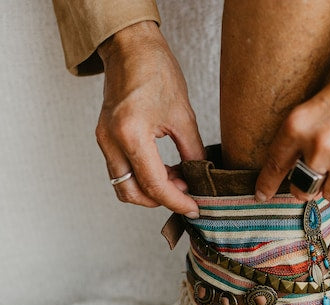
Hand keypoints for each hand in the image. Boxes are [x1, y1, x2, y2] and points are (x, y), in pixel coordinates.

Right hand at [95, 21, 203, 217]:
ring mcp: (103, 139)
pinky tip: (166, 169)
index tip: (195, 207)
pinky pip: (121, 170)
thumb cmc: (157, 73)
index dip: (177, 201)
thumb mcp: (184, 116)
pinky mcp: (105, 136)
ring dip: (150, 190)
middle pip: (131, 192)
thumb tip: (201, 179)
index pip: (154, 184)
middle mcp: (111, 140)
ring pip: (123, 185)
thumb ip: (193, 152)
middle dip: (160, 200)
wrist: (131, 47)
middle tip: (187, 193)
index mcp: (131, 134)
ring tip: (179, 179)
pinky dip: (142, 177)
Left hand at [255, 59, 329, 202]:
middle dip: (311, 186)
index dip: (268, 184)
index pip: (275, 165)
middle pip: (304, 189)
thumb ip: (305, 136)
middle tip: (323, 174)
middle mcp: (319, 146)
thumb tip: (302, 171)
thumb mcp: (317, 105)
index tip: (263, 195)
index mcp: (298, 126)